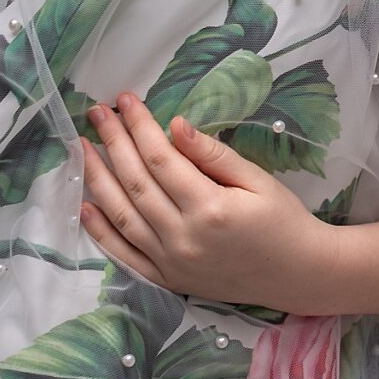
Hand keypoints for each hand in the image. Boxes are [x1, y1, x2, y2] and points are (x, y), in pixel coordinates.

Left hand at [77, 93, 331, 310]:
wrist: (296, 273)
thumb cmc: (283, 220)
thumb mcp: (259, 181)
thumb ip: (214, 156)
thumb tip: (176, 126)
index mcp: (210, 208)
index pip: (162, 159)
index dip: (140, 127)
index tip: (126, 100)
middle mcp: (183, 237)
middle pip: (136, 182)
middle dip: (114, 142)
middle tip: (97, 113)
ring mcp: (170, 262)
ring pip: (122, 215)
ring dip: (98, 179)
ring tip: (83, 148)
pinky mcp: (165, 278)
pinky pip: (123, 255)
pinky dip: (101, 231)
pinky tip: (85, 205)